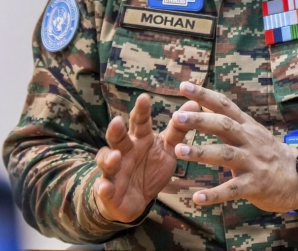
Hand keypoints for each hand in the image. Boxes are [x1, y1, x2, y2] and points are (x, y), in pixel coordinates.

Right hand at [93, 93, 200, 221]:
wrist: (136, 200)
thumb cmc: (151, 168)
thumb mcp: (168, 149)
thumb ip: (178, 129)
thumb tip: (194, 102)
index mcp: (139, 139)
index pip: (140, 122)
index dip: (141, 111)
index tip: (144, 98)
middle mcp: (124, 151)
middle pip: (118, 138)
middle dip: (116, 130)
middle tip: (117, 121)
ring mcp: (114, 170)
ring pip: (107, 161)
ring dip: (109, 158)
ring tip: (116, 156)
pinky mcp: (108, 190)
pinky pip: (104, 188)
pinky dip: (103, 188)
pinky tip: (104, 187)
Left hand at [171, 81, 297, 212]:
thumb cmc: (269, 153)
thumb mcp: (253, 132)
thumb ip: (230, 120)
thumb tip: (205, 103)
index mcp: (247, 126)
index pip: (224, 105)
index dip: (204, 95)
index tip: (184, 86)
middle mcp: (250, 140)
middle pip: (224, 126)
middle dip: (199, 121)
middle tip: (177, 117)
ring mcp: (253, 162)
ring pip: (225, 154)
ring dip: (201, 152)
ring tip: (179, 150)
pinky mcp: (254, 185)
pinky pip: (231, 189)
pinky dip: (214, 195)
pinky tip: (197, 198)